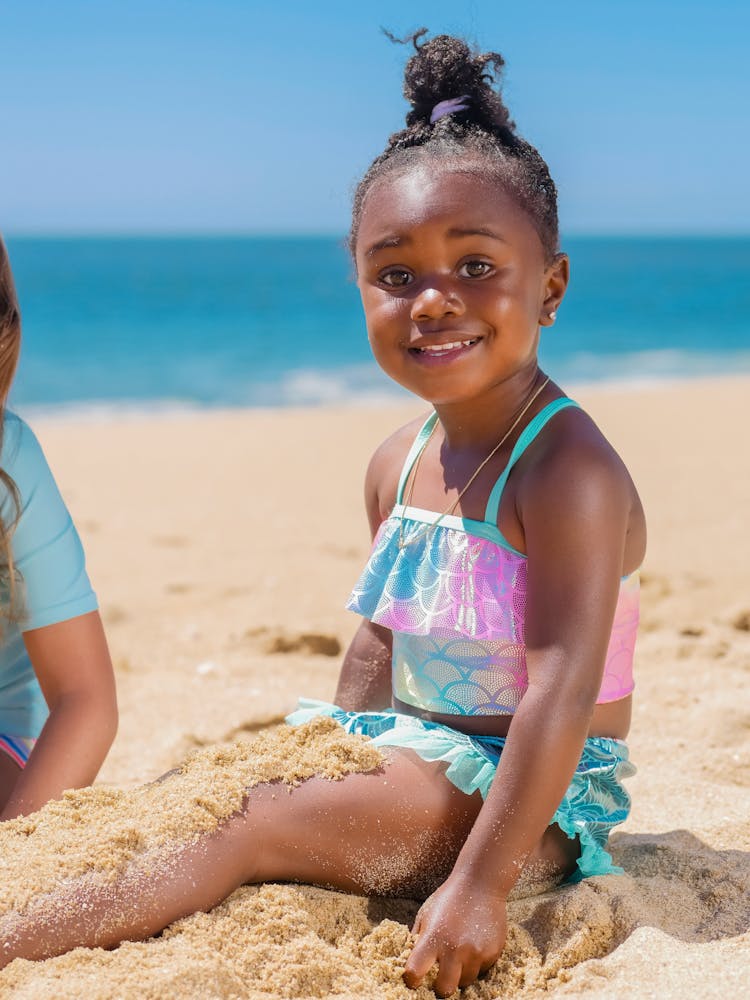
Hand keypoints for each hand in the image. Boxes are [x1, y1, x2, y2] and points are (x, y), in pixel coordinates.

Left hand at [403, 873, 506, 995]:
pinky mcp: (493, 953)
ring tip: (460, 952)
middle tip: (441, 977)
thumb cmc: (449, 898)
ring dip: (461, 973)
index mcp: (433, 937)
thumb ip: (418, 939)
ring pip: (466, 981)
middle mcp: (454, 948)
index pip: (415, 971)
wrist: (480, 883)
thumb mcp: (426, 914)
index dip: (412, 979)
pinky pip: (482, 970)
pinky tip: (474, 943)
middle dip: (441, 987)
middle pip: (445, 990)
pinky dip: (477, 963)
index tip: (414, 978)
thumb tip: (412, 964)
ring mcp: (476, 952)